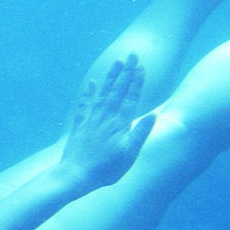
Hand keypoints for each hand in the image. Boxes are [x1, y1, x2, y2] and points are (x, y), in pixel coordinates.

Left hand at [58, 55, 155, 190]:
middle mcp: (105, 118)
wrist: (75, 176)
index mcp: (120, 125)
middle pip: (118, 91)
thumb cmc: (106, 170)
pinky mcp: (80, 126)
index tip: (141, 66)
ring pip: (103, 94)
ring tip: (117, 62)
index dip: (136, 82)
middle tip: (132, 54)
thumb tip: (153, 116)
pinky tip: (92, 82)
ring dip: (111, 77)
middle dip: (126, 72)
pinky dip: (88, 93)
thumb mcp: (129, 155)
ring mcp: (91, 121)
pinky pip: (84, 106)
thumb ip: (140, 134)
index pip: (130, 98)